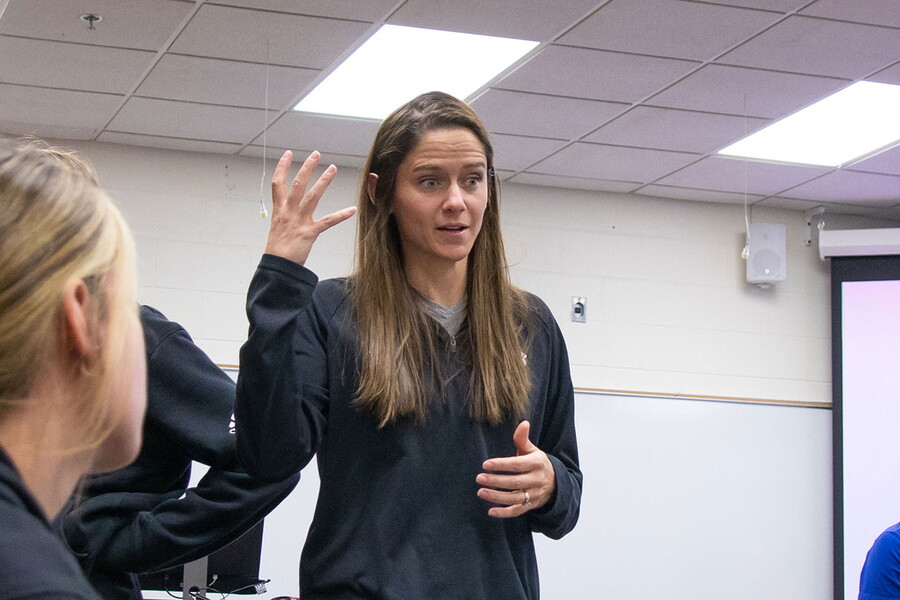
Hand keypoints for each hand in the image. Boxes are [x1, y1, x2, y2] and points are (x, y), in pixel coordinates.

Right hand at [264, 150, 355, 265]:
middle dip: (307, 168)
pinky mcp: (310, 232)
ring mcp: (300, 221)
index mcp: (279, 210)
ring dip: (323, 181)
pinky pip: (328, 221)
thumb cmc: (278, 250)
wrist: (278, 267)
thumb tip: (288, 208)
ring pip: (313, 196)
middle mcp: (289, 212)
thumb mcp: (277, 228)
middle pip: (297, 184)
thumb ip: (284, 215)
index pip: (278, 183)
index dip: (282, 167)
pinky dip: (341, 215)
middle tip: (316, 154)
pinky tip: (351, 209)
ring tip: (332, 168)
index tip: (288, 154)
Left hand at [476, 420, 555, 517]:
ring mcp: (534, 495)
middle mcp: (536, 480)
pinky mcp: (530, 506)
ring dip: (497, 497)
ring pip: (515, 498)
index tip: (486, 464)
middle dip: (496, 481)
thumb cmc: (537, 463)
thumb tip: (524, 422)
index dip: (502, 465)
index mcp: (536, 463)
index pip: (518, 464)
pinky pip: (517, 511)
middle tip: (479, 478)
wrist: (555, 483)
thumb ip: (523, 439)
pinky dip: (504, 513)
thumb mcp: (532, 450)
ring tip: (480, 492)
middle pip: (515, 482)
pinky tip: (490, 511)